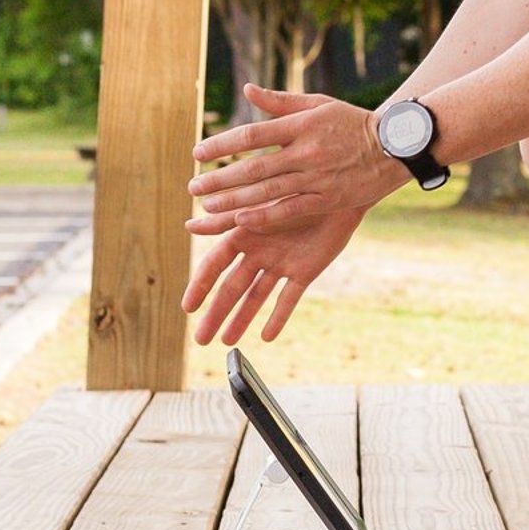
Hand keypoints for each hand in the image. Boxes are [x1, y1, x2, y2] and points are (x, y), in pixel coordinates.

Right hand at [181, 194, 363, 345]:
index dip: (200, 286)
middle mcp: (259, 251)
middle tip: (201, 339)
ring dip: (242, 319)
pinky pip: (288, 298)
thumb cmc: (297, 188)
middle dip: (216, 313)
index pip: (214, 265)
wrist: (341, 187)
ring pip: (257, 297)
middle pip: (232, 288)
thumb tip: (190, 226)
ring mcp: (281, 262)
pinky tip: (268, 335)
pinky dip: (279, 317)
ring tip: (228, 342)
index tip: (187, 308)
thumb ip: (227, 219)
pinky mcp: (305, 271)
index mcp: (243, 233)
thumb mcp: (259, 204)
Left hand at [188, 85, 400, 234]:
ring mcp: (318, 177)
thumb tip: (247, 89)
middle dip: (220, 178)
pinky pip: (290, 209)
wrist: (396, 146)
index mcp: (302, 125)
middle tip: (193, 186)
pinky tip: (241, 220)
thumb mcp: (318, 104)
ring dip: (234, 200)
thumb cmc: (352, 122)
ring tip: (207, 207)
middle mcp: (307, 151)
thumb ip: (280, 101)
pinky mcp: (328, 199)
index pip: (252, 134)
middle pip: (254, 167)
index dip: (222, 144)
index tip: (197, 152)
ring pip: (268, 191)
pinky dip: (265, 215)